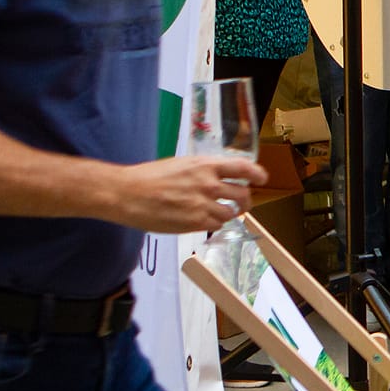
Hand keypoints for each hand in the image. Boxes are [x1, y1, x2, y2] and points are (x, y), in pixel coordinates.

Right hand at [109, 156, 266, 233]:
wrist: (127, 193)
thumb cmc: (148, 177)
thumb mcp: (181, 165)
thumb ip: (202, 172)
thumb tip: (216, 179)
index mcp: (206, 165)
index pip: (243, 168)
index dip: (257, 174)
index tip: (262, 179)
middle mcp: (209, 184)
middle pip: (242, 194)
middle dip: (245, 201)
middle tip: (242, 205)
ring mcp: (202, 204)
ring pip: (231, 213)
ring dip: (229, 214)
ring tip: (221, 214)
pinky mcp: (194, 222)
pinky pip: (215, 225)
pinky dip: (214, 224)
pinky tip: (205, 221)